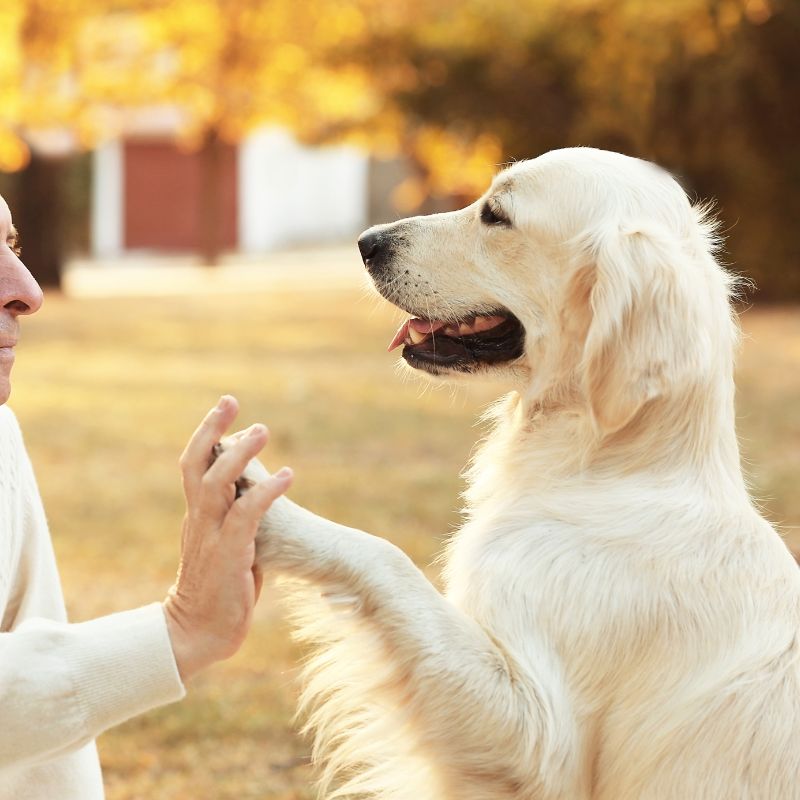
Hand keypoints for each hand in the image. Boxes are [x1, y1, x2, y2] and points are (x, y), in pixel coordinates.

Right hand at [163, 395, 292, 681]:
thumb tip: (257, 499)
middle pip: (196, 465)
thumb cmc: (220, 591)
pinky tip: (288, 474)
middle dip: (212, 430)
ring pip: (217, 484)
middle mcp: (199, 521)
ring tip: (263, 429)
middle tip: (231, 402)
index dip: (206, 435)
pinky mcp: (229, 555)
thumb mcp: (227, 547)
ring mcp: (211, 537)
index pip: (194, 466)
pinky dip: (266, 491)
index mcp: (197, 518)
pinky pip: (246, 515)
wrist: (197, 635)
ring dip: (240, 455)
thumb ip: (236, 521)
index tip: (224, 409)